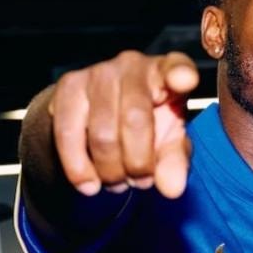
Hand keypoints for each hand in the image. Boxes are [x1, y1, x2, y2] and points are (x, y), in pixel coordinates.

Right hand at [49, 50, 198, 198]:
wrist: (98, 116)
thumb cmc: (147, 125)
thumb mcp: (168, 142)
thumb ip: (175, 161)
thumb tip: (172, 188)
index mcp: (166, 72)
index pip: (177, 67)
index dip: (180, 74)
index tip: (185, 81)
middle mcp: (132, 64)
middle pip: (135, 119)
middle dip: (138, 163)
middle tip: (141, 183)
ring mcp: (98, 72)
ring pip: (101, 132)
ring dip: (110, 170)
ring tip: (117, 184)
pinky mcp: (68, 86)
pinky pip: (68, 133)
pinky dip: (78, 168)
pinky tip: (88, 185)